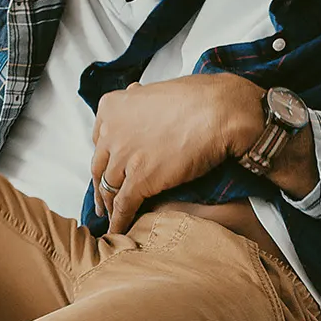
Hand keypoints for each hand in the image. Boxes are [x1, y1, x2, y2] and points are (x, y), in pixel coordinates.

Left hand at [88, 73, 264, 232]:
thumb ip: (140, 98)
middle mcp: (111, 131)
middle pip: (100, 166)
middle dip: (101, 186)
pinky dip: (119, 221)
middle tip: (103, 201)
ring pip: (109, 188)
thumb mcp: (158, 89)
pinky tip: (118, 230)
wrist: (221, 111)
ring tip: (112, 217)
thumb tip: (134, 93)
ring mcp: (124, 157)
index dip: (105, 158)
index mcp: (112, 107)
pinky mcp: (140, 179)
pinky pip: (123, 205)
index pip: (99, 140)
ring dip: (110, 206)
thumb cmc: (199, 97)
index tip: (107, 168)